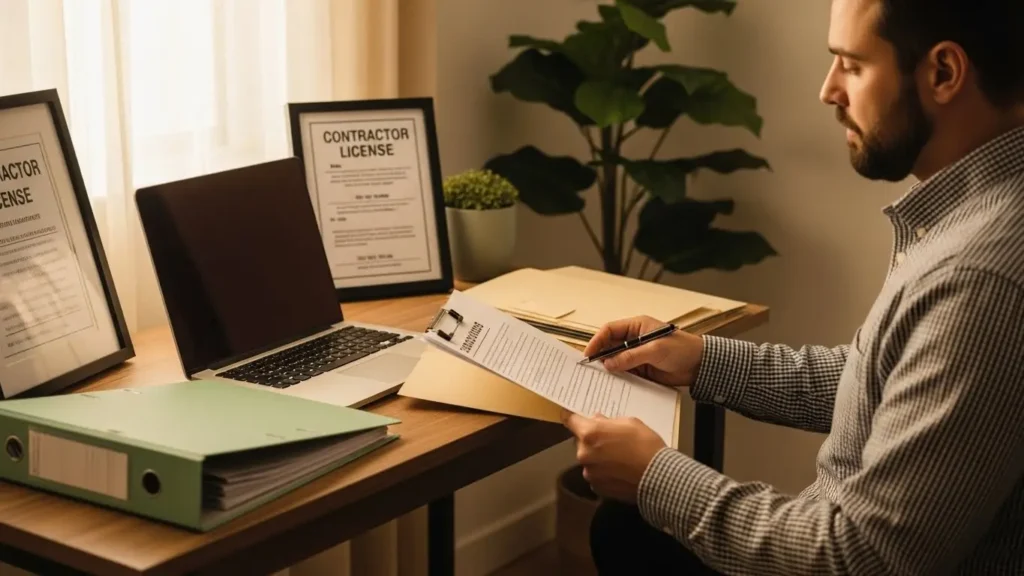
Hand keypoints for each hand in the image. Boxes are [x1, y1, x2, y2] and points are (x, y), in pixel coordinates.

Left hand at [562, 410, 666, 503]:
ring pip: (589, 460)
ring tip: (619, 458)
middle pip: (581, 442)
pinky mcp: (597, 488)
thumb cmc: (646, 445)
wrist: (659, 477)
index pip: (570, 421)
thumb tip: (597, 420)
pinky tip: (619, 471)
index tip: (570, 415)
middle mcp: (584, 453)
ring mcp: (589, 473)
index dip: (571, 417)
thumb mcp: (629, 423)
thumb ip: (608, 422)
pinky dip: (604, 472)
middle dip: (592, 439)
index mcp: (590, 433)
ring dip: (598, 457)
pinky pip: (596, 475)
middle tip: (610, 440)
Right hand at [584, 315, 703, 386]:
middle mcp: (634, 339)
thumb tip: (609, 363)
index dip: (597, 340)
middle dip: (600, 356)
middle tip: (590, 368)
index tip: (589, 354)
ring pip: (616, 361)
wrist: (701, 366)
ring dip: (609, 369)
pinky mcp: (642, 369)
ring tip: (599, 378)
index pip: (610, 330)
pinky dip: (619, 378)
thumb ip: (631, 356)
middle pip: (610, 346)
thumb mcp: (655, 350)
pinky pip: (625, 373)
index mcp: (637, 327)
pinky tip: (613, 385)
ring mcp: (637, 355)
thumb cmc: (682, 349)